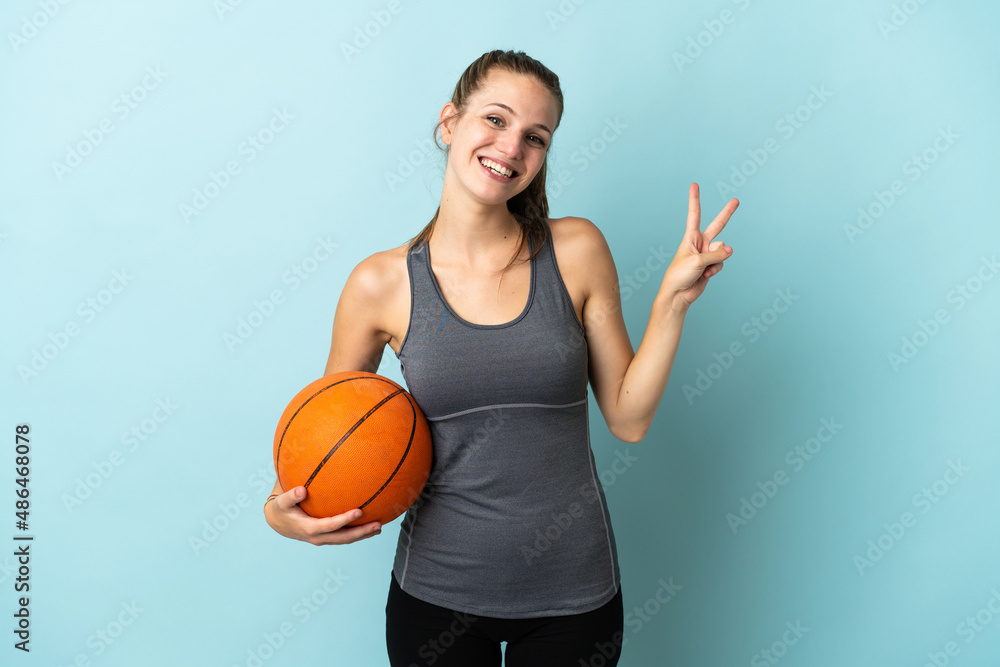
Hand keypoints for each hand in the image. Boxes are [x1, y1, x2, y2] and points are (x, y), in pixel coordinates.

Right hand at [264, 485, 381, 545]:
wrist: (277, 522)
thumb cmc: (281, 508)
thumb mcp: (281, 502)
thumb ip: (290, 496)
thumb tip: (301, 490)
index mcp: (309, 528)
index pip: (331, 525)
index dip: (345, 520)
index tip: (359, 512)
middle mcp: (318, 537)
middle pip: (344, 537)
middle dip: (362, 533)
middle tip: (378, 525)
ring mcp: (322, 539)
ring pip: (345, 539)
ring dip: (362, 535)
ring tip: (379, 528)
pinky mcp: (325, 537)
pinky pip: (343, 536)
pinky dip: (356, 533)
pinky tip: (368, 526)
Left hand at [658, 183, 738, 309]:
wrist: (678, 294)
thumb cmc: (679, 275)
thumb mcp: (697, 261)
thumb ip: (716, 254)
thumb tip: (731, 249)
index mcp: (691, 237)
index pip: (694, 215)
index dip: (695, 200)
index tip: (694, 185)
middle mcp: (700, 243)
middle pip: (717, 225)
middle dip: (727, 213)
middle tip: (736, 200)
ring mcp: (707, 253)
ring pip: (722, 250)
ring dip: (716, 260)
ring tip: (704, 269)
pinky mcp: (712, 265)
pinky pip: (722, 262)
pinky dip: (716, 269)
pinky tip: (706, 275)